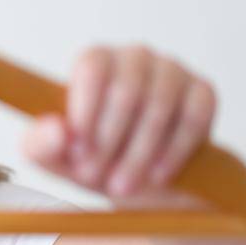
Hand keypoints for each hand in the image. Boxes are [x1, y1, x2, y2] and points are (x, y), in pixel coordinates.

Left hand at [21, 43, 217, 207]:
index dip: (85, 110)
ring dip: (138, 152)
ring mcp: (172, 72)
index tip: (77, 151)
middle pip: (126, 89)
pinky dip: (174, 150)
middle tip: (94, 177)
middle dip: (108, 140)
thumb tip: (58, 131)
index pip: (92, 68)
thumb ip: (42, 144)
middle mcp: (135, 57)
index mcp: (95, 61)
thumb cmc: (92, 161)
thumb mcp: (57, 159)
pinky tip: (158, 176)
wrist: (142, 184)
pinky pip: (193, 116)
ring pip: (159, 105)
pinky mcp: (203, 93)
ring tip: (121, 186)